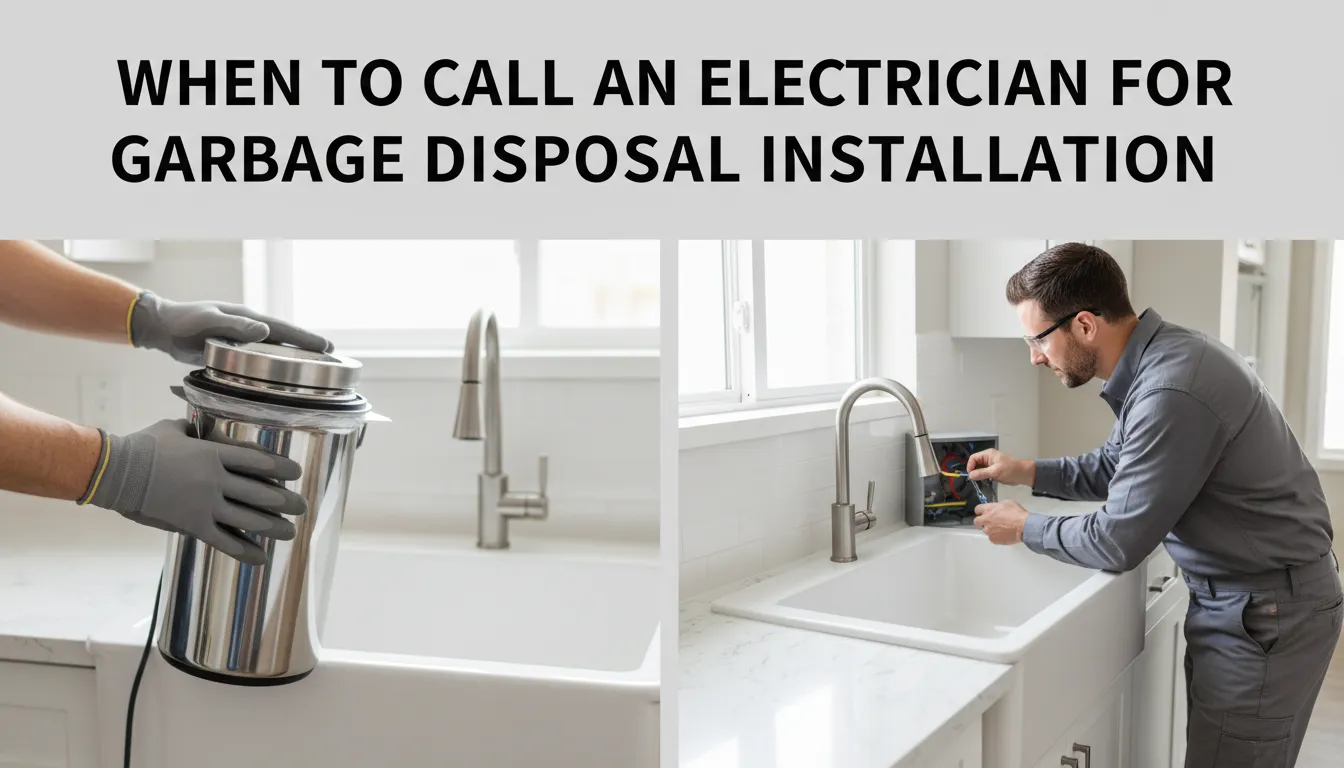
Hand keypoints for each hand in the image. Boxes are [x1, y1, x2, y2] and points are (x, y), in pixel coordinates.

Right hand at [83, 419, 306, 564]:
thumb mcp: (177, 429)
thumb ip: (203, 432)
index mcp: (214, 453)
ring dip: (274, 528)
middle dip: (286, 502)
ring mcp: (205, 504)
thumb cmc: (146, 445)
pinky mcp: (192, 524)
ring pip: (249, 520)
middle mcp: (215, 480)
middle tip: (302, 507)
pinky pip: (224, 541)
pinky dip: (245, 551)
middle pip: (261, 493)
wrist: (116, 472)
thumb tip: (217, 432)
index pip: (258, 461)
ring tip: (290, 532)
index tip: (297, 474)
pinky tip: (261, 557)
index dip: (282, 468)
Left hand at [129, 291, 332, 365]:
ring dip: (293, 356)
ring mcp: (241, 338)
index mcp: (246, 317)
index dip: (305, 337)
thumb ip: (234, 324)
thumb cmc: (182, 321)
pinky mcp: (232, 349)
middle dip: (307, 346)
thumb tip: (265, 331)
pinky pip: (259, 357)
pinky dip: (274, 364)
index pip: (282, 328)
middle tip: (331, 355)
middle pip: (284, 337)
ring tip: (313, 366)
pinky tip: (280, 374)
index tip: (327, 346)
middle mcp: (248, 326)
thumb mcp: (208, 320)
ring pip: (274, 348)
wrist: (162, 326)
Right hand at [966, 448, 1035, 486]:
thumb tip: (970, 475)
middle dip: (974, 471)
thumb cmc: (1010, 470)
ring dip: (979, 474)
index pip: (973, 458)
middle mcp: (988, 458)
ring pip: (980, 469)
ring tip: (980, 481)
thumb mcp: (995, 472)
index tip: (971, 475)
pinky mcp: (994, 470)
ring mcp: (991, 464)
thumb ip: (982, 473)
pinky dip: (984, 477)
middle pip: (976, 463)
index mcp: (988, 454)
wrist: (1023, 474)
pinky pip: (985, 472)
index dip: (970, 466)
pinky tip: (985, 481)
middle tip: (975, 480)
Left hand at [973, 500, 1028, 544]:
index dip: (981, 511)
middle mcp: (985, 521)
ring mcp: (988, 531)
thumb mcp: (1007, 502)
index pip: (977, 509)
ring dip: (990, 529)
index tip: (985, 512)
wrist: (1024, 527)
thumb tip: (996, 508)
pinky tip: (1003, 534)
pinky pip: (992, 537)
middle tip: (990, 521)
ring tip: (1000, 529)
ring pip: (985, 530)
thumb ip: (998, 505)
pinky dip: (996, 536)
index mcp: (988, 510)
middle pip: (976, 521)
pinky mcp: (993, 540)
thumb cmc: (1016, 513)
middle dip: (982, 521)